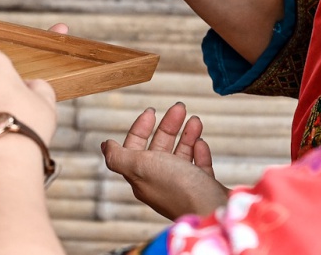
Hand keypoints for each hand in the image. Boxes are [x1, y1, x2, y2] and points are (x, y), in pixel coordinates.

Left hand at [102, 104, 227, 220]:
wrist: (215, 213)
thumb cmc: (178, 189)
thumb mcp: (141, 167)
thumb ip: (119, 157)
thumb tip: (105, 146)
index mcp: (143, 178)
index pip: (136, 148)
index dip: (141, 128)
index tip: (151, 111)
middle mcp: (161, 183)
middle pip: (160, 148)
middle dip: (168, 126)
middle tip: (180, 107)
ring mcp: (184, 187)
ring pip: (182, 155)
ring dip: (186, 135)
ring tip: (195, 120)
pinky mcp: (204, 189)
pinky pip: (200, 167)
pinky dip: (200, 152)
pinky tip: (201, 142)